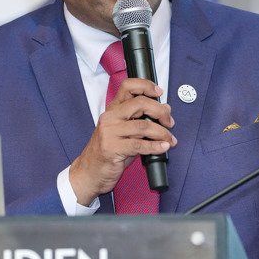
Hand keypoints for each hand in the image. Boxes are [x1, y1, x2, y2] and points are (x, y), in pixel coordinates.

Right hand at [69, 78, 175, 204]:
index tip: (159, 92)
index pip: (127, 87)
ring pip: (143, 126)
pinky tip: (162, 147)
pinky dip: (155, 146)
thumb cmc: (108, 153)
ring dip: (162, 133)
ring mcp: (109, 132)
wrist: (89, 172)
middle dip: (160, 112)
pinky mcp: (112, 148)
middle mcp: (110, 118)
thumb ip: (142, 120)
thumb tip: (164, 109)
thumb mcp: (125, 133)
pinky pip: (140, 145)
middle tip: (169, 122)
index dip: (145, 86)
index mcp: (112, 110)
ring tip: (169, 139)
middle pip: (140, 103)